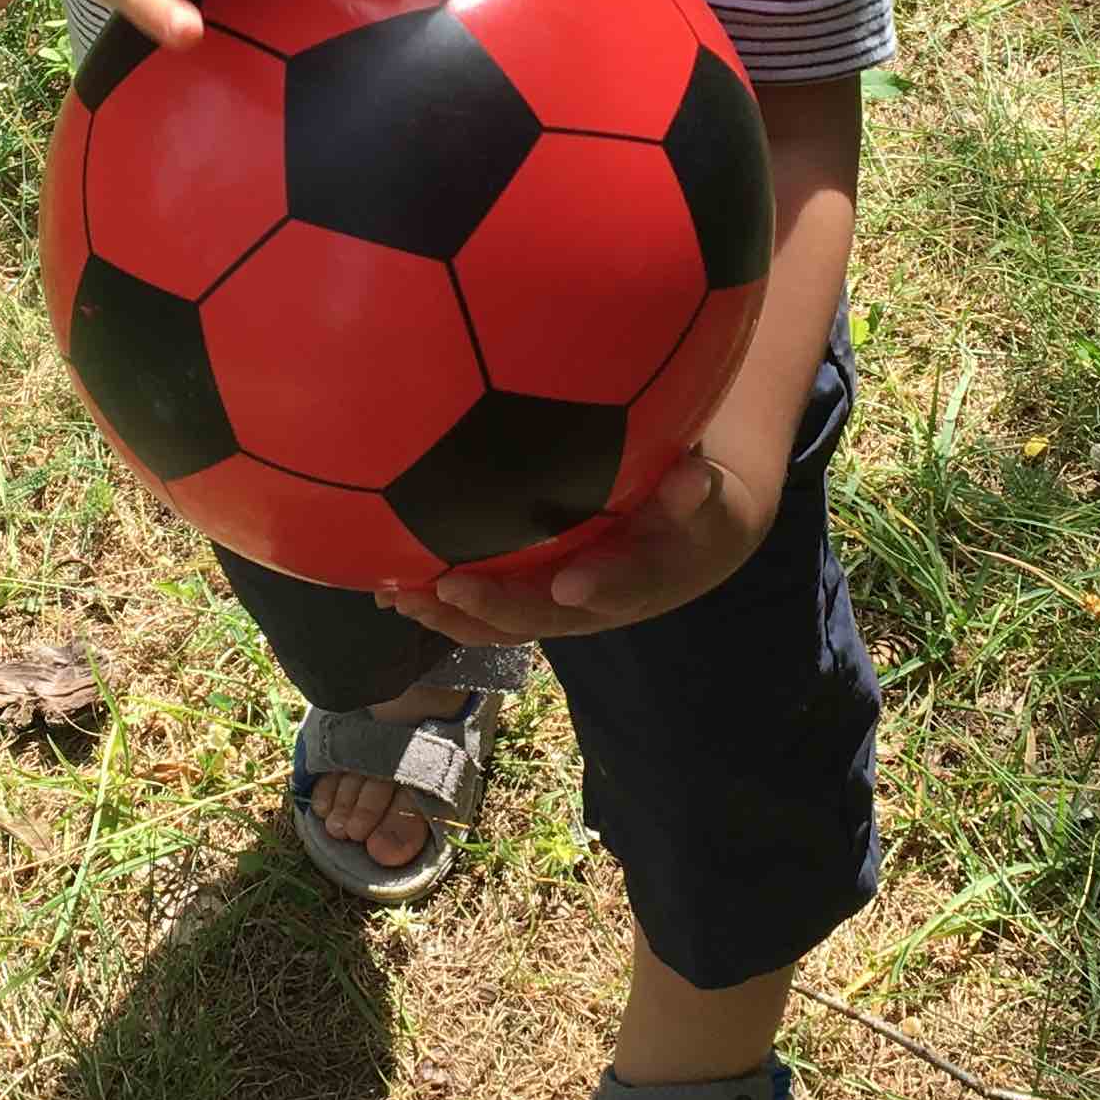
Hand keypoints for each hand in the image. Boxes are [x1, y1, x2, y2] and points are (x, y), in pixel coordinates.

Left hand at [374, 448, 774, 643]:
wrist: (685, 547)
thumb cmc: (694, 510)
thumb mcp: (709, 498)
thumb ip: (696, 489)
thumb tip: (695, 477)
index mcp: (644, 578)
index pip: (624, 586)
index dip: (599, 587)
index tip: (569, 585)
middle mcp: (593, 604)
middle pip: (544, 616)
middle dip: (496, 607)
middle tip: (449, 589)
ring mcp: (557, 609)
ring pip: (502, 622)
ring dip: (450, 616)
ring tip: (397, 597)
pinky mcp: (529, 600)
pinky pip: (482, 611)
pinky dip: (438, 604)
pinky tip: (390, 589)